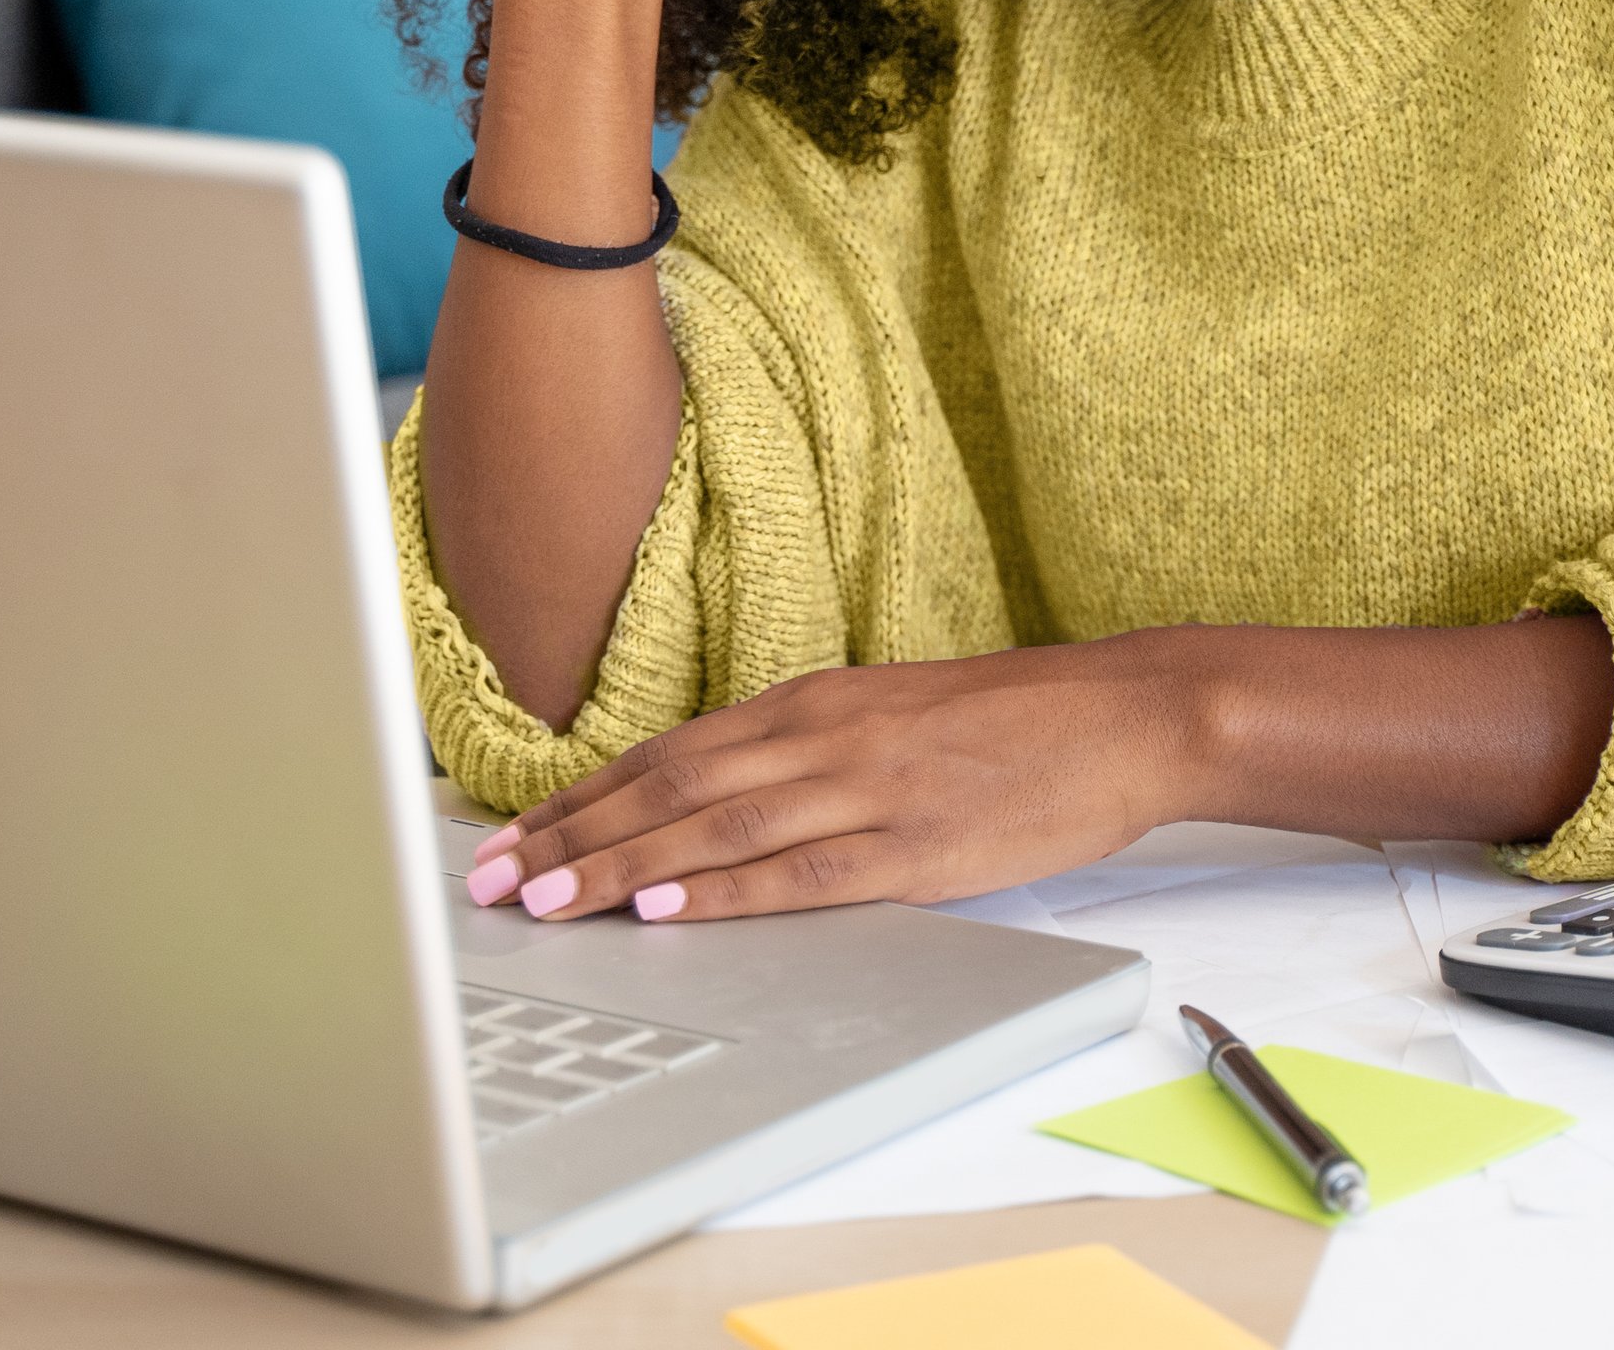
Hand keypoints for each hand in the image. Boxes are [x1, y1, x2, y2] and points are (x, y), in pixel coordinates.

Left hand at [460, 633, 1203, 920]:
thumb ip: (807, 749)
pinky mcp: (917, 848)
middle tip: (489, 883)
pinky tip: (666, 910)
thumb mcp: (892, 714)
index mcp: (815, 702)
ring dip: (618, 868)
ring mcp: (869, 791)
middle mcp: (825, 736)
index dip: (579, 799)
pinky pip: (800, 873)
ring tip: (544, 901)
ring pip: (715, 829)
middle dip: (569, 838)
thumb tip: (716, 797)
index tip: (508, 838)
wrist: (1125, 714)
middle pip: (669, 788)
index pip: (668, 754)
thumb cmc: (1015, 723)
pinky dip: (723, 892)